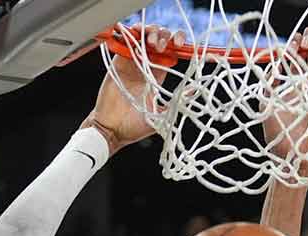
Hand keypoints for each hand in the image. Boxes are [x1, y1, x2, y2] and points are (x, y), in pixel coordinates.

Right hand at [82, 28, 176, 154]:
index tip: (186, 47)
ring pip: (145, 36)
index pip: (172, 52)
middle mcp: (146, 66)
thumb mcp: (162, 115)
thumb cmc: (134, 126)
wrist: (112, 130)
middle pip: (160, 39)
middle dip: (167, 36)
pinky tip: (138, 36)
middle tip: (167, 46)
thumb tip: (195, 91)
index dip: (181, 45)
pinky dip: (132, 34)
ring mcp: (132, 62)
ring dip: (152, 33)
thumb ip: (178, 102)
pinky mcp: (118, 62)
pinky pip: (125, 42)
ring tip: (153, 43)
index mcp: (158, 75)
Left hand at [261, 28, 307, 160]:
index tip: (291, 47)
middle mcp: (306, 80)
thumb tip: (276, 58)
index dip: (296, 42)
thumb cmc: (275, 131)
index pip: (297, 51)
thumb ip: (270, 80)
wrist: (290, 153)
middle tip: (306, 43)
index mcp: (290, 79)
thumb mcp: (265, 101)